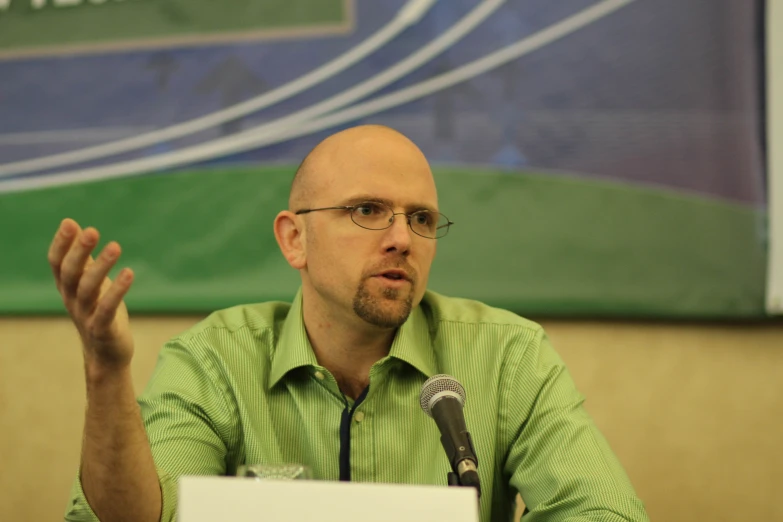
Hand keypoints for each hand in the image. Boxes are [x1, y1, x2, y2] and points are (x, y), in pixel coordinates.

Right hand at [48, 218, 134, 374]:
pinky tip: (129, 273)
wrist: (106, 355)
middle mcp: (72, 300)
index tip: (69, 223)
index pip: (57, 263)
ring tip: (116, 246)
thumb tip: (74, 226)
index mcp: (67, 288)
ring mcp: (85, 316)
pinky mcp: (102, 330)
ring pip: (88, 289)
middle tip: (92, 230)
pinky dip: (117, 291)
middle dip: (79, 251)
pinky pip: (107, 309)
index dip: (61, 244)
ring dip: (101, 267)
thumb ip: (83, 258)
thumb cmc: (99, 312)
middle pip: (70, 274)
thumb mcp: (90, 283)